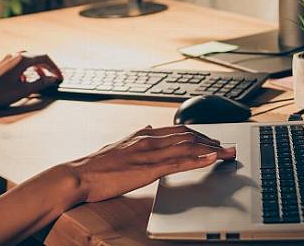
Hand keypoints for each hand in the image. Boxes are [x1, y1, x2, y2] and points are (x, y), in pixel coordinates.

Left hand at [0, 51, 62, 108]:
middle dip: (47, 67)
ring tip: (41, 79)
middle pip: (37, 57)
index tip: (59, 77)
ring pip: (28, 60)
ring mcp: (8, 59)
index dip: (55, 68)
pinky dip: (26, 70)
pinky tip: (24, 81)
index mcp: (22, 59)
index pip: (45, 58)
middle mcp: (15, 55)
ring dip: (36, 68)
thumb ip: (40, 83)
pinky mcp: (2, 64)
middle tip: (53, 77)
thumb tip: (52, 79)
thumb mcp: (24, 90)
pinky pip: (19, 63)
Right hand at [63, 125, 236, 202]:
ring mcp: (147, 154)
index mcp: (140, 135)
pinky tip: (209, 159)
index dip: (197, 134)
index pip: (176, 130)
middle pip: (186, 136)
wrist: (77, 176)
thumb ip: (134, 138)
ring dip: (210, 149)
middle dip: (209, 140)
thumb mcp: (117, 146)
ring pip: (186, 147)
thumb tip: (146, 127)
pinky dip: (197, 159)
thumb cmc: (93, 166)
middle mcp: (147, 140)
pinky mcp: (146, 169)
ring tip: (226, 152)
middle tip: (225, 146)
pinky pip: (177, 162)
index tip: (210, 139)